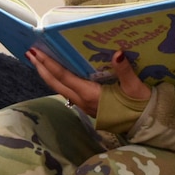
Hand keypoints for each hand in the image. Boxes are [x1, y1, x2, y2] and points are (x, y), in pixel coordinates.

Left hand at [28, 48, 152, 116]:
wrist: (145, 123)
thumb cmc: (140, 105)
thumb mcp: (135, 87)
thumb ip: (125, 71)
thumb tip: (118, 53)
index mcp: (90, 94)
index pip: (64, 77)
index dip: (49, 64)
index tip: (36, 52)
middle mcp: (83, 100)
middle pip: (56, 83)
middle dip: (41, 68)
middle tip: (30, 52)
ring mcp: (84, 104)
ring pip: (60, 88)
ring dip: (48, 74)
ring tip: (39, 61)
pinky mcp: (88, 104)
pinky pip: (67, 90)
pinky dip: (58, 79)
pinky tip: (57, 73)